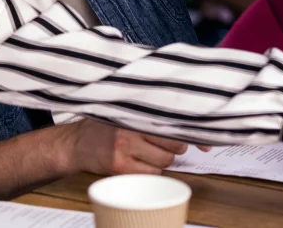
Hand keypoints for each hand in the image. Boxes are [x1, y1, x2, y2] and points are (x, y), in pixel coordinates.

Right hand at [69, 119, 206, 175]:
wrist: (76, 143)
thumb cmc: (106, 124)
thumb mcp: (126, 109)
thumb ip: (153, 112)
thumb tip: (189, 126)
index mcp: (135, 110)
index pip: (173, 120)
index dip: (191, 132)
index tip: (206, 142)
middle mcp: (131, 127)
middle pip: (174, 143)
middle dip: (175, 146)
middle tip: (163, 142)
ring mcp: (125, 147)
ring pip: (166, 160)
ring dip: (163, 159)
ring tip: (147, 151)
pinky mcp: (120, 166)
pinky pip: (151, 173)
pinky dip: (151, 171)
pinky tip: (138, 162)